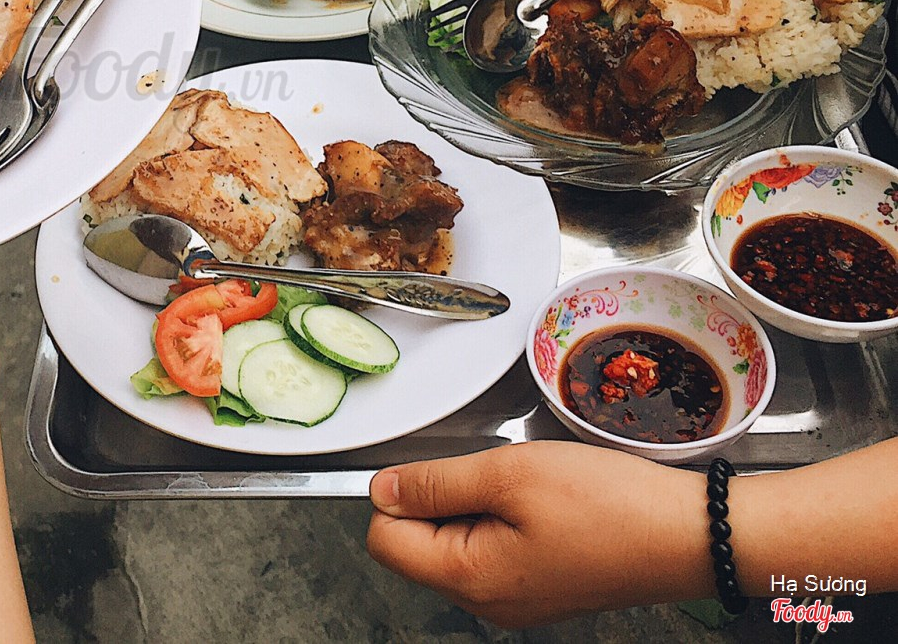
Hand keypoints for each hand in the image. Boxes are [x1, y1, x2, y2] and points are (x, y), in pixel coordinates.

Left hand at [366, 441, 712, 626]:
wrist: (689, 534)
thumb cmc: (610, 506)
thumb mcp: (509, 474)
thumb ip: (435, 483)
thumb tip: (381, 490)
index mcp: (470, 579)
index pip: (384, 540)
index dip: (398, 494)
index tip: (434, 468)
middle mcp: (487, 601)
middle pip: (418, 542)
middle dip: (443, 498)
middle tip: (496, 476)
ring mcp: (514, 599)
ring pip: (456, 540)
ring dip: (477, 503)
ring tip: (526, 488)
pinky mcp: (538, 586)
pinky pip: (493, 547)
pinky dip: (504, 517)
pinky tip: (542, 503)